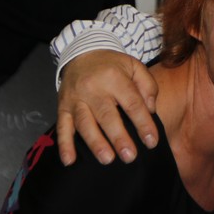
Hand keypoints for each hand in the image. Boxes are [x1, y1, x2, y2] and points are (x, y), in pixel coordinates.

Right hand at [56, 50, 159, 165]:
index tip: (151, 141)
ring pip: (84, 123)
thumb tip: (151, 110)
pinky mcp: (62, 107)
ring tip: (107, 159)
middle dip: (118, 137)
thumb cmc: (112, 65)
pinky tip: (70, 160)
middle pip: (107, 115)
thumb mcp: (135, 66)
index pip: (132, 103)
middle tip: (129, 156)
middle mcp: (93, 88)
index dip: (143, 123)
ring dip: (95, 143)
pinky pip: (62, 126)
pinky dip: (64, 145)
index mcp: (114, 78)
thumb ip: (148, 86)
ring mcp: (75, 99)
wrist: (82, 52)